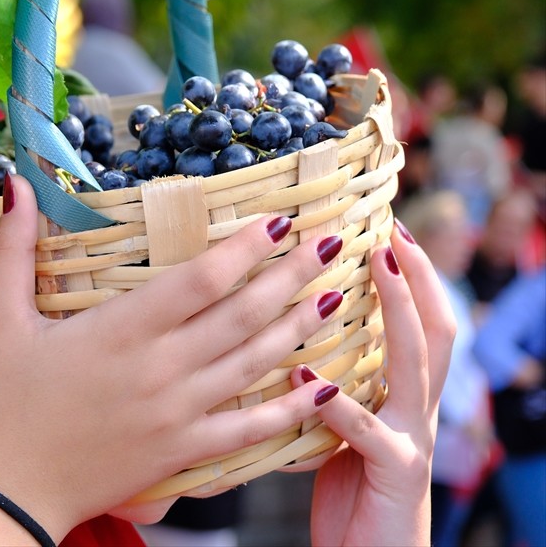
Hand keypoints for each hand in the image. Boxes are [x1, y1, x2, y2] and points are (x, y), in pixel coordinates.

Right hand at [0, 175, 355, 542]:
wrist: (8, 492)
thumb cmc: (0, 405)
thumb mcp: (0, 322)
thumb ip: (14, 251)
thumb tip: (16, 184)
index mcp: (120, 331)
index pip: (200, 279)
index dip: (244, 248)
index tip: (278, 221)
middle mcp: (160, 368)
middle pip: (241, 314)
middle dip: (289, 276)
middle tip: (329, 244)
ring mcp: (178, 414)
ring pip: (253, 363)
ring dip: (298, 327)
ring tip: (334, 297)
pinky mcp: (182, 451)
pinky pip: (249, 429)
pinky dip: (291, 409)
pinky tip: (325, 389)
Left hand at [298, 221, 454, 546]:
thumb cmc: (351, 495)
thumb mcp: (344, 431)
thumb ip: (332, 388)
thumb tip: (293, 341)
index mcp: (404, 399)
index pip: (420, 325)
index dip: (412, 279)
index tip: (387, 230)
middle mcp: (417, 412)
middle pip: (432, 332)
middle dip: (415, 279)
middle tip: (389, 234)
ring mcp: (412, 440)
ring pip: (415, 365)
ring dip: (396, 314)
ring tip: (372, 272)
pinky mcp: (393, 472)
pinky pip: (368, 431)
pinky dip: (337, 401)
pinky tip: (306, 374)